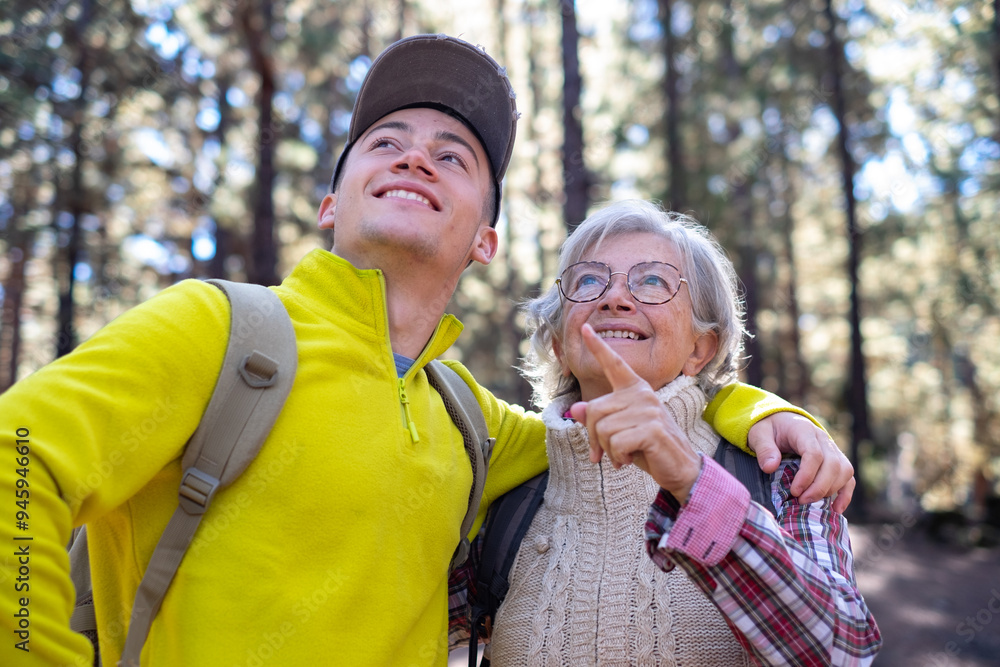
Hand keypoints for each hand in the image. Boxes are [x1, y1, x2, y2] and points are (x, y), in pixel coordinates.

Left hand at [569, 324, 701, 502]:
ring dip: (608, 451)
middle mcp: (642, 394)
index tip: (583, 327)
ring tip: (624, 455)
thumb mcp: (618, 433)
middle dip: (594, 438)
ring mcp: (649, 409)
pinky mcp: (652, 428)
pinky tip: (629, 460)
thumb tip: (577, 408)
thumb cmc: (647, 448)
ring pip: (603, 430)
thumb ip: (598, 419)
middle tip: (606, 454)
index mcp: (634, 389)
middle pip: (594, 411)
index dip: (597, 346)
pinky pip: (616, 444)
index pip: (613, 364)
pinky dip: (617, 458)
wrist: (680, 468)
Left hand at [747, 413, 854, 512]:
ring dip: (830, 490)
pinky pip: (848, 477)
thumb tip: (770, 468)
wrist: (780, 422)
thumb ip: (764, 449)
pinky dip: (845, 493)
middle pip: (832, 464)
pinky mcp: (836, 460)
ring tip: (810, 503)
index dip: (807, 476)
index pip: (814, 454)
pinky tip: (836, 509)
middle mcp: (822, 438)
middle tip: (801, 501)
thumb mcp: (759, 434)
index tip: (794, 491)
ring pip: (844, 470)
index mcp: (804, 430)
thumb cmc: (769, 429)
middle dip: (819, 487)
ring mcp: (832, 449)